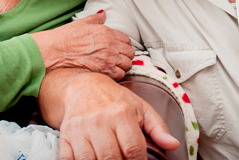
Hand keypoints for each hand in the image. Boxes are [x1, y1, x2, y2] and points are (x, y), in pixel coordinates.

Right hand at [32, 11, 134, 80]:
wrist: (55, 50)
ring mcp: (108, 58)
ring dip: (123, 66)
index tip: (120, 49)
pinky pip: (120, 75)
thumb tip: (103, 13)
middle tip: (119, 59)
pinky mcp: (104, 70)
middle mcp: (110, 44)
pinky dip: (117, 75)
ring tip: (115, 67)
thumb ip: (95, 19)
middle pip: (130, 53)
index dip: (124, 45)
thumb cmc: (66, 36)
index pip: (126, 39)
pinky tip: (110, 73)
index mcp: (107, 32)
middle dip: (126, 56)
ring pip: (127, 64)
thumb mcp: (82, 23)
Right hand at [56, 72, 179, 159]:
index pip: (134, 151)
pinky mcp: (65, 136)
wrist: (82, 86)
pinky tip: (92, 158)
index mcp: (121, 113)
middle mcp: (99, 121)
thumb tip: (172, 144)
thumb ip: (158, 128)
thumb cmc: (114, 99)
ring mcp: (80, 129)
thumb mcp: (140, 108)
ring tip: (108, 159)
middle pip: (111, 159)